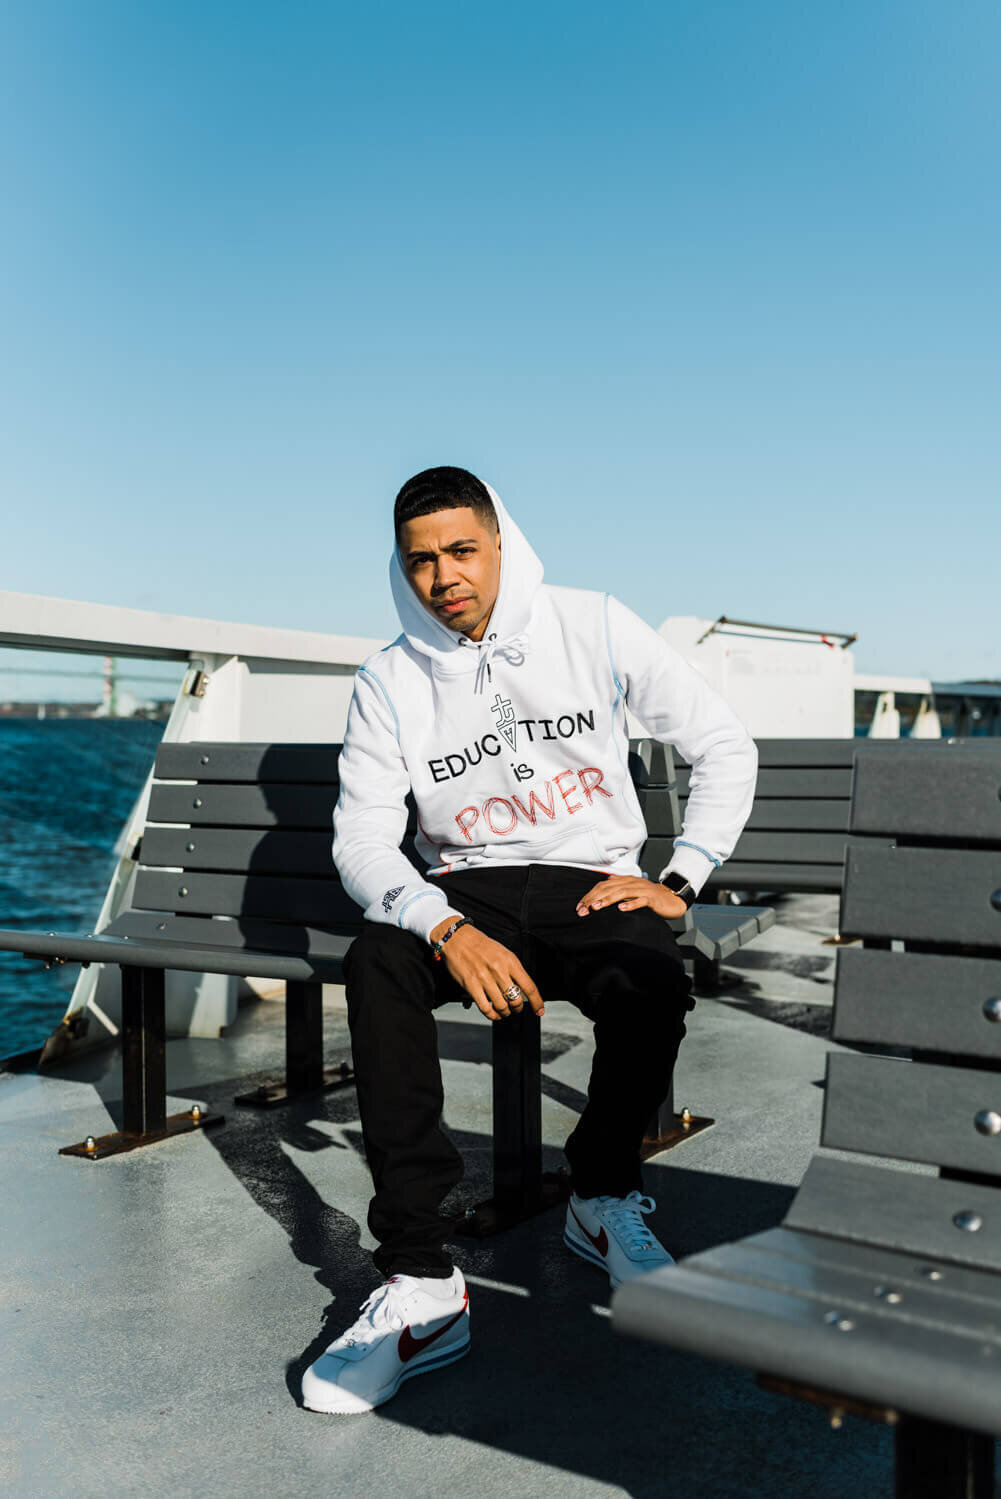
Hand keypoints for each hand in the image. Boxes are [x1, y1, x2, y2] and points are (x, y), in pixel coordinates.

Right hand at [429, 919, 544, 1021]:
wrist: (458, 938)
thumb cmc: (481, 945)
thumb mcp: (503, 953)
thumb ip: (513, 970)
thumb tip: (522, 988)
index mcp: (510, 961)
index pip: (529, 987)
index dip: (536, 1002)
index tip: (539, 1010)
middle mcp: (499, 970)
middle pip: (516, 1000)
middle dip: (518, 1008)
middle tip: (516, 1009)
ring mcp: (485, 979)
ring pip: (502, 1006)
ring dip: (505, 1013)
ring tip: (504, 1012)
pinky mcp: (471, 986)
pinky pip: (485, 1008)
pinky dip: (491, 1015)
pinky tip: (493, 1013)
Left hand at [575, 875, 688, 920]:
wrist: (672, 898)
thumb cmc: (651, 896)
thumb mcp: (634, 888)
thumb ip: (620, 884)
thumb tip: (607, 879)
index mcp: (626, 881)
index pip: (604, 885)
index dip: (590, 894)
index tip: (580, 906)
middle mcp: (633, 883)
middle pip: (610, 888)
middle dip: (594, 898)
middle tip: (583, 909)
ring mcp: (642, 890)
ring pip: (622, 892)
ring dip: (608, 900)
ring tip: (596, 907)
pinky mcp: (652, 899)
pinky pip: (641, 901)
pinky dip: (631, 904)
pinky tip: (622, 908)